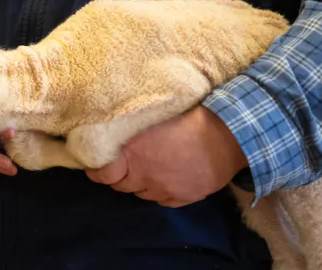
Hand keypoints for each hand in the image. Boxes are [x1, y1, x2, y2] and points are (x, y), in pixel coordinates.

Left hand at [86, 106, 247, 206]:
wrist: (227, 136)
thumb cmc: (187, 120)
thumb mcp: (150, 120)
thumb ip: (129, 134)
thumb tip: (109, 136)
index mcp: (133, 154)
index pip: (102, 174)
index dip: (96, 171)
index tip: (95, 166)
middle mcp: (146, 176)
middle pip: (121, 186)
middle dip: (119, 177)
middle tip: (124, 166)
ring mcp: (165, 190)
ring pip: (141, 194)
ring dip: (140, 184)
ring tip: (148, 170)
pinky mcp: (183, 198)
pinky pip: (162, 201)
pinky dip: (160, 193)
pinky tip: (165, 180)